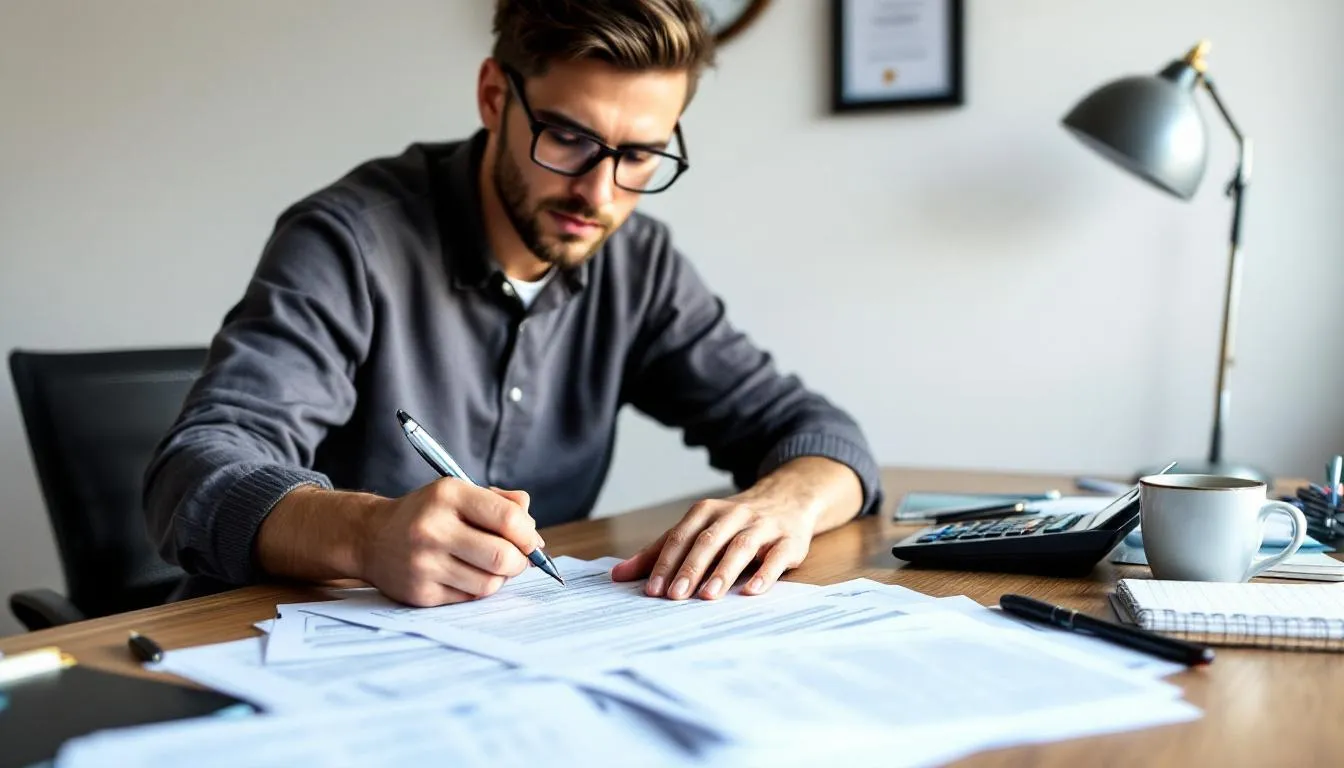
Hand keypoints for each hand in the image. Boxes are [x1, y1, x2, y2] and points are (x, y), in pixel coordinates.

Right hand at [358, 479, 541, 606]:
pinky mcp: (420, 593)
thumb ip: (502, 503)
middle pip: (502, 556)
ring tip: (489, 565)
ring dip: (499, 577)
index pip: (508, 519)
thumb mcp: (459, 494)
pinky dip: (476, 589)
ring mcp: (424, 564)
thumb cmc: (427, 514)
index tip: (530, 540)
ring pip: (489, 583)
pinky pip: (469, 599)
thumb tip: (533, 533)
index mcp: (447, 495)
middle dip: (520, 561)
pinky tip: (466, 575)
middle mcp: (432, 529)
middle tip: (517, 558)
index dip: (528, 534)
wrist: (370, 537)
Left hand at [610, 493, 819, 599]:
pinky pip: (776, 556)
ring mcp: (763, 526)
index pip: (681, 537)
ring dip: (723, 572)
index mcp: (707, 511)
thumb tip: (618, 575)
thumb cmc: (733, 523)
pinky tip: (751, 591)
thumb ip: (659, 552)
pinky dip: (764, 574)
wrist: (788, 499)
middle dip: (690, 569)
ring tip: (708, 596)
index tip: (653, 590)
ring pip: (740, 547)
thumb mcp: (697, 530)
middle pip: (708, 541)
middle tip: (675, 597)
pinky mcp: (788, 540)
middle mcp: (734, 515)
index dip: (666, 562)